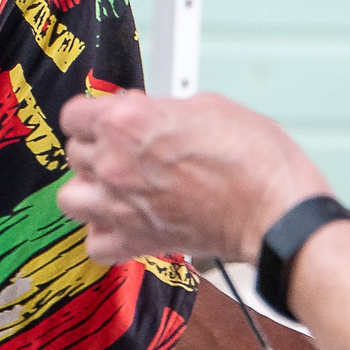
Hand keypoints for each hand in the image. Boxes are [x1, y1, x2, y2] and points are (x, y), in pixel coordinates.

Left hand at [58, 91, 330, 263]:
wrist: (278, 213)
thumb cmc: (256, 159)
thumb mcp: (207, 105)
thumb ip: (162, 108)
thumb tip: (149, 112)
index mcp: (127, 122)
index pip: (73, 113)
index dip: (93, 113)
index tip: (108, 118)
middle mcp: (115, 163)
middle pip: (75, 152)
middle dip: (97, 148)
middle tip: (127, 151)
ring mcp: (121, 205)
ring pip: (71, 198)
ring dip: (89, 190)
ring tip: (114, 186)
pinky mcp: (136, 241)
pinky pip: (95, 244)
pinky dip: (104, 236)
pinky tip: (122, 223)